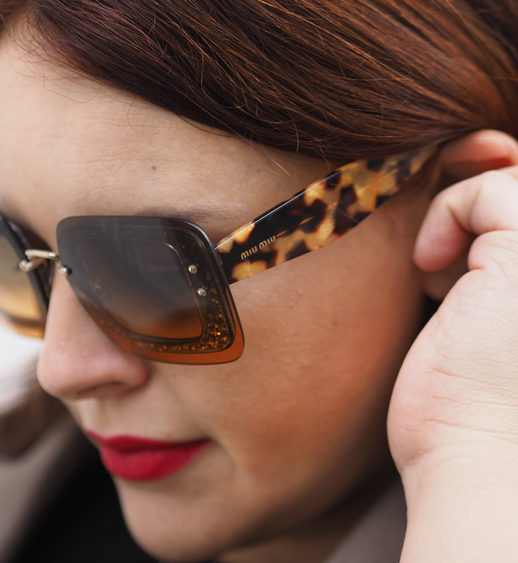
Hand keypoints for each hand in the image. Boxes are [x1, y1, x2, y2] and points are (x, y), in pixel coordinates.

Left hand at [387, 130, 517, 560]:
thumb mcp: (485, 333)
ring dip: (463, 215)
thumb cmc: (472, 417)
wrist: (479, 467)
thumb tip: (461, 248)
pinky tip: (429, 271)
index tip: (455, 257)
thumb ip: (486, 279)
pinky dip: (447, 216)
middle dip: (481, 209)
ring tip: (438, 274)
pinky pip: (486, 193)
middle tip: (443, 261)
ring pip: (511, 187)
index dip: (492, 212)